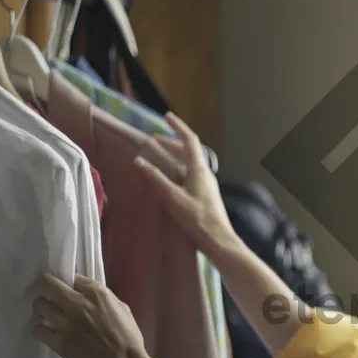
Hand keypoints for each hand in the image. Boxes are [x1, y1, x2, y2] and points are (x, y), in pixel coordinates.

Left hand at [32, 273, 149, 357]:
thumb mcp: (123, 310)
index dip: (68, 281)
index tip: (66, 287)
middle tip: (46, 293)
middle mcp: (77, 303)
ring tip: (46, 315)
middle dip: (44, 285)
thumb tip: (90, 296)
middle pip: (49, 285)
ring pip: (39, 305)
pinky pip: (37, 329)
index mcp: (97, 293)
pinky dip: (40, 330)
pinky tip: (46, 333)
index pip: (73, 277)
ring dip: (41, 308)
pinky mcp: (58, 341)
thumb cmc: (130, 339)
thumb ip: (105, 299)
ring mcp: (65, 322)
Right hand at [135, 112, 235, 257]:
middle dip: (171, 143)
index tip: (166, 116)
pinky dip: (176, 170)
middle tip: (153, 140)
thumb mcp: (173, 198)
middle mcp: (204, 174)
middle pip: (188, 152)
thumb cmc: (198, 219)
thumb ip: (156, 179)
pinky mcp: (204, 195)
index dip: (178, 127)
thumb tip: (139, 161)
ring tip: (157, 157)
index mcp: (199, 170)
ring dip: (173, 157)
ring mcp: (205, 185)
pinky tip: (167, 179)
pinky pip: (188, 175)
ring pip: (188, 164)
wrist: (218, 241)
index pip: (189, 141)